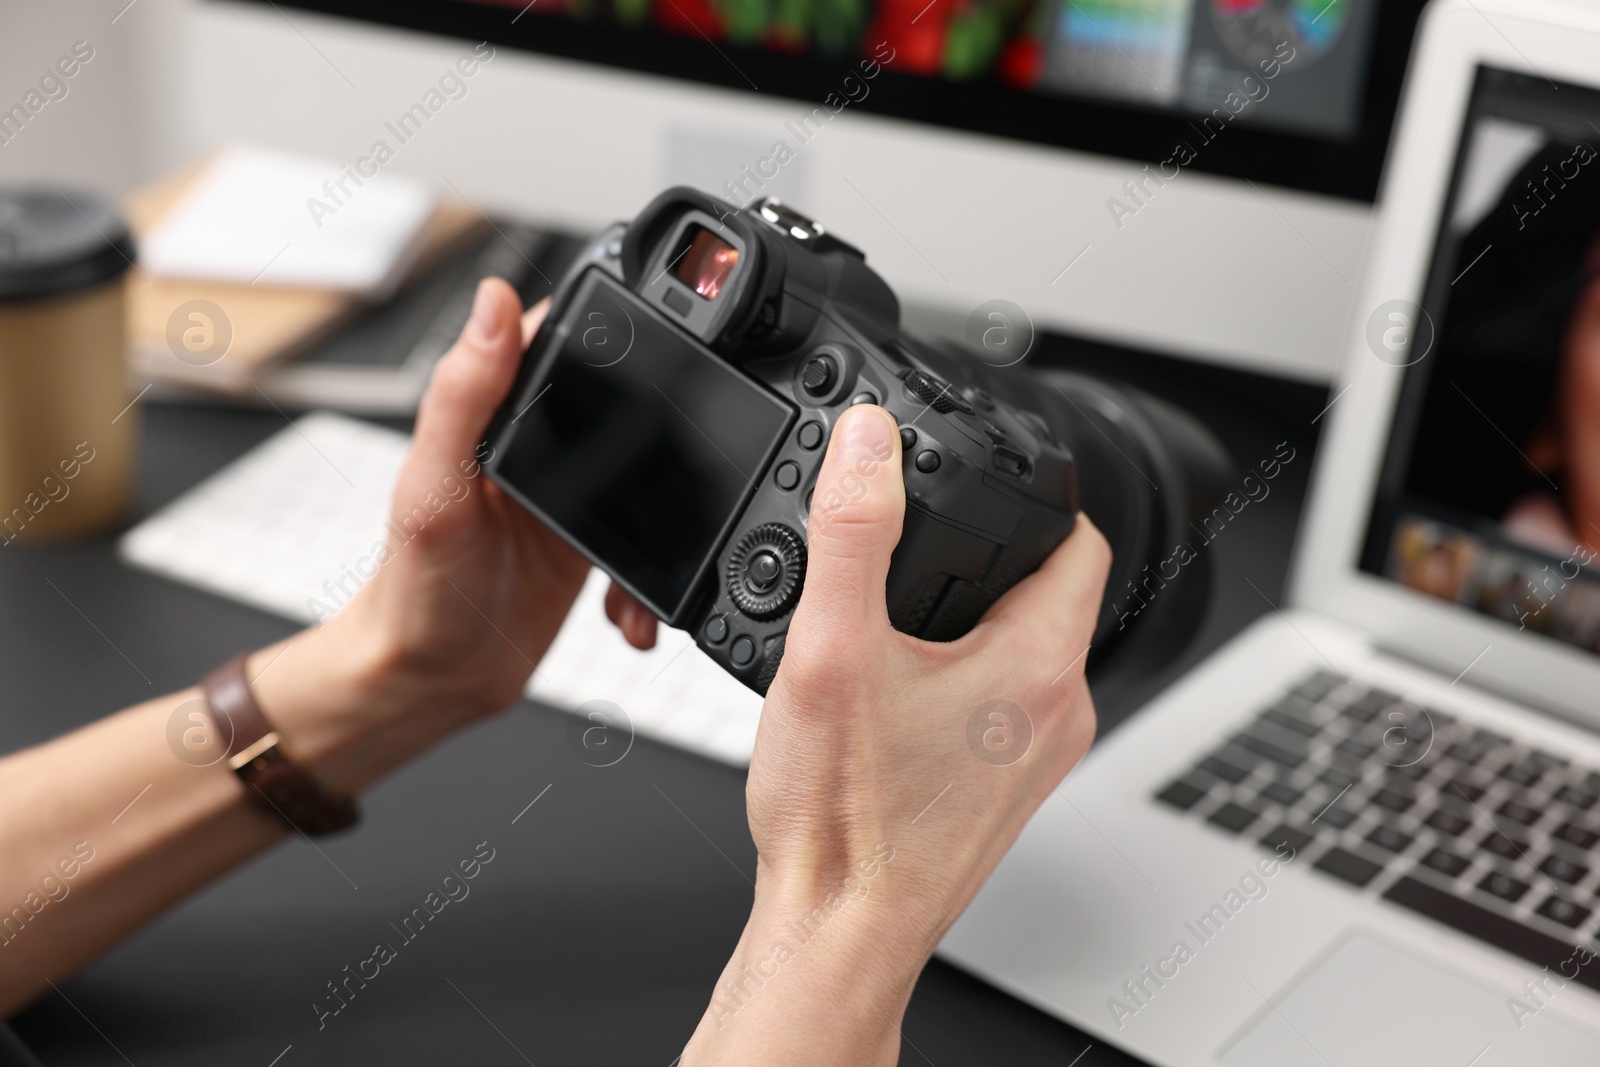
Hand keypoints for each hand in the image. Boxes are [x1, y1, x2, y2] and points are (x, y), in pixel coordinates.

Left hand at [248, 279, 630, 789]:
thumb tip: (494, 301)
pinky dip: (648, 581)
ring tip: (640, 561)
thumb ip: (461, 396)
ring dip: (665, 514)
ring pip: (647, 471)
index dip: (604, 323)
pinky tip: (629, 610)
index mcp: (493, 411)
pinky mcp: (590, 538)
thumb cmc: (415, 590)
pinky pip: (645, 539)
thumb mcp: (436, 487)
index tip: (653, 342)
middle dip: (662, 433)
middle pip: (620, 398)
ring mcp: (567, 490)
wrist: (434, 682)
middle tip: (666, 478)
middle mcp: (534, 441)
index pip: (554, 333)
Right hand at [685, 404, 1110, 1064]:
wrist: (840, 934)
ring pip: (1023, 649)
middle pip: (1051, 593)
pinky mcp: (1005, 790)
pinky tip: (895, 690)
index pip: (1084, 542)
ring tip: (897, 616)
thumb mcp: (830, 651)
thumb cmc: (846, 821)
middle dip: (990, 557)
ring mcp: (1036, 759)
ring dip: (973, 619)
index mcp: (1040, 665)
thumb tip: (869, 443)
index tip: (988, 479)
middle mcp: (1058, 713)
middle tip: (920, 541)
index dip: (1041, 496)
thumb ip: (852, 533)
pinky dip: (963, 674)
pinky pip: (1003, 702)